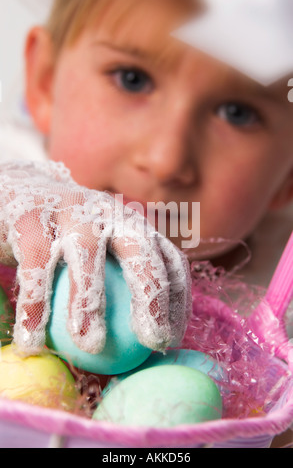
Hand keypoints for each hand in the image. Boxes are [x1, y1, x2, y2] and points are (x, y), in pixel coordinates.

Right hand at [0, 161, 191, 354]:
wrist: (20, 194)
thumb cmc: (66, 238)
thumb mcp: (100, 251)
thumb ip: (119, 283)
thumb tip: (137, 349)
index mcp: (133, 224)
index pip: (168, 259)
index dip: (178, 300)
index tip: (172, 339)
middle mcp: (109, 213)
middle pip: (141, 250)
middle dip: (152, 295)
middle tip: (152, 340)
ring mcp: (71, 211)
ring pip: (87, 254)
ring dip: (90, 302)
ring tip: (91, 346)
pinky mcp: (32, 217)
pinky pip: (36, 266)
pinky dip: (35, 305)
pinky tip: (33, 340)